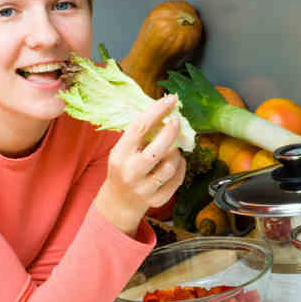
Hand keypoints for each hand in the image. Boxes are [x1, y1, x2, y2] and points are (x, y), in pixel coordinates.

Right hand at [93, 95, 186, 236]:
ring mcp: (144, 188)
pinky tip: (176, 162)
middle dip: (172, 131)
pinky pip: (177, 178)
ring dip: (176, 152)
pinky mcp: (157, 199)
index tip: (170, 99)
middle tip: (177, 121)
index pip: (140, 127)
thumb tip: (164, 109)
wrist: (120, 202)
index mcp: (120, 155)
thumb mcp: (123, 150)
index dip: (157, 111)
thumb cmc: (124, 168)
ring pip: (171, 164)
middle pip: (158, 148)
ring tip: (173, 148)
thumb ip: (140, 134)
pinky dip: (181, 167)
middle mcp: (131, 172)